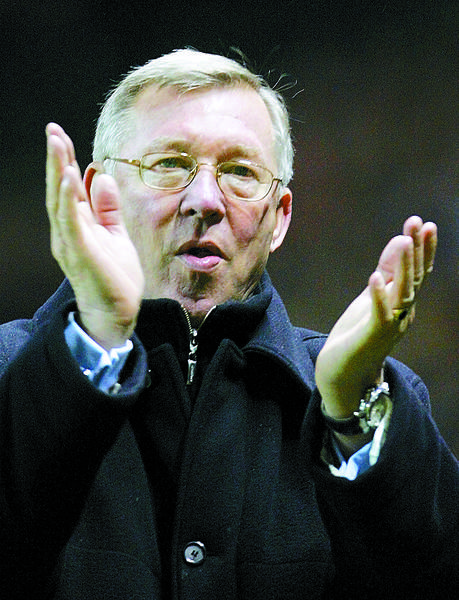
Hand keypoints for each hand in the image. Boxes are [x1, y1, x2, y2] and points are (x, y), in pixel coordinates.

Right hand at [46, 123, 143, 348]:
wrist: (117, 312)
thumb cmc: (115, 276)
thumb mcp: (116, 235)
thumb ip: (108, 208)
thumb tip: (104, 177)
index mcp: (78, 225)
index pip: (69, 188)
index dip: (65, 161)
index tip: (61, 136)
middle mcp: (68, 231)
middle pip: (59, 189)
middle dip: (56, 159)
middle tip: (52, 130)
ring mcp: (71, 242)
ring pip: (60, 201)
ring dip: (58, 171)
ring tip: (56, 144)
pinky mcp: (79, 252)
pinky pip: (70, 222)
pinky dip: (66, 199)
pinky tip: (68, 178)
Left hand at [315, 216, 436, 420]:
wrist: (343, 374)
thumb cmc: (358, 333)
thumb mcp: (373, 296)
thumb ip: (387, 271)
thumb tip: (400, 240)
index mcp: (402, 302)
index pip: (417, 271)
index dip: (422, 248)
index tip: (422, 223)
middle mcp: (402, 312)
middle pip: (414, 278)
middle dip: (417, 250)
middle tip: (418, 223)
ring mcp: (390, 325)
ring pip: (402, 293)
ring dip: (403, 267)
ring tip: (403, 241)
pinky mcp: (372, 336)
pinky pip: (379, 315)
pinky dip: (378, 296)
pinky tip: (375, 277)